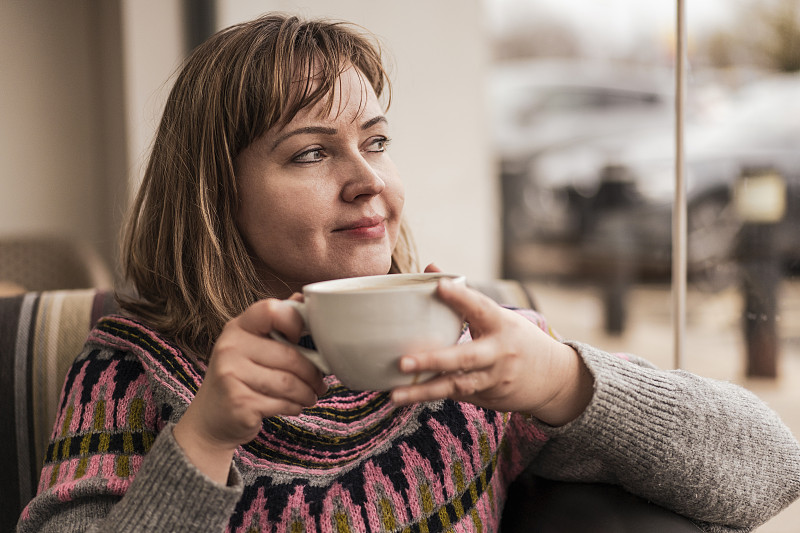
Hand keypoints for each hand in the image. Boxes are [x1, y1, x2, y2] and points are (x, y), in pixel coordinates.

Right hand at [173, 295, 326, 482]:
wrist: (211, 419)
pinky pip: (281, 403)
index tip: (302, 339)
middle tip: (319, 383)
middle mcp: (230, 347)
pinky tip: (293, 406)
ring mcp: (231, 374)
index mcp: (238, 327)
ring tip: (310, 396)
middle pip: (289, 356)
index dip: (295, 321)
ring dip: (307, 393)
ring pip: (288, 383)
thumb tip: (304, 299)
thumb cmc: (240, 378)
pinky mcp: (238, 402)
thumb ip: (276, 325)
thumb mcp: (252, 346)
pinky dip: (295, 407)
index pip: (271, 310)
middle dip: (313, 373)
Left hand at [390, 277, 592, 425]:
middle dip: (434, 361)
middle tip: (402, 362)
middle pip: (466, 357)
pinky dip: (432, 396)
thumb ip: (462, 297)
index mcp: (501, 324)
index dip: (461, 297)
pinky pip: (457, 395)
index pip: (481, 307)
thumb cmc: (515, 338)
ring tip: (394, 395)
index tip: (439, 286)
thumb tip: (430, 268)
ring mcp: (495, 379)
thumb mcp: (496, 315)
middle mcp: (499, 353)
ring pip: (457, 386)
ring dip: (424, 392)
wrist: (553, 378)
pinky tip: (406, 397)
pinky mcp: (489, 398)